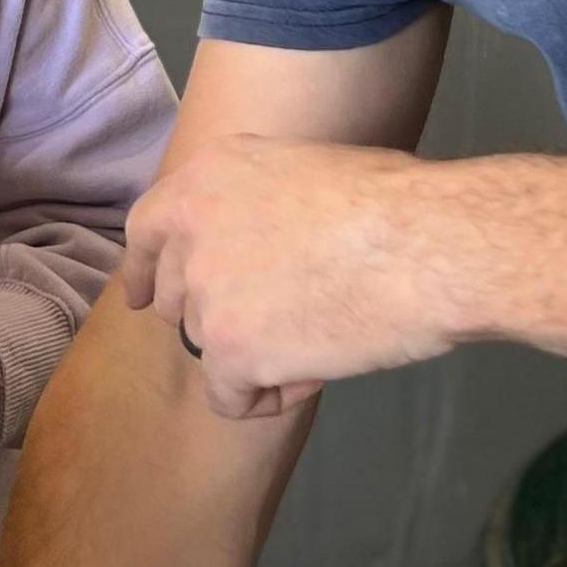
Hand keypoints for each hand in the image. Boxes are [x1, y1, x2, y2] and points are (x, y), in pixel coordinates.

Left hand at [122, 135, 466, 419]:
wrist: (424, 244)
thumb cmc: (391, 200)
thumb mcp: (300, 168)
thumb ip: (253, 202)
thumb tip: (251, 241)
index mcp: (205, 176)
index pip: (145, 229)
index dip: (143, 269)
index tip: (142, 297)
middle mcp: (190, 231)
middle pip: (174, 297)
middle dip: (214, 315)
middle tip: (277, 319)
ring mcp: (204, 293)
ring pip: (205, 347)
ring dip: (253, 354)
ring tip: (321, 336)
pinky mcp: (229, 351)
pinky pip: (230, 397)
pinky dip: (267, 398)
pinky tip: (315, 372)